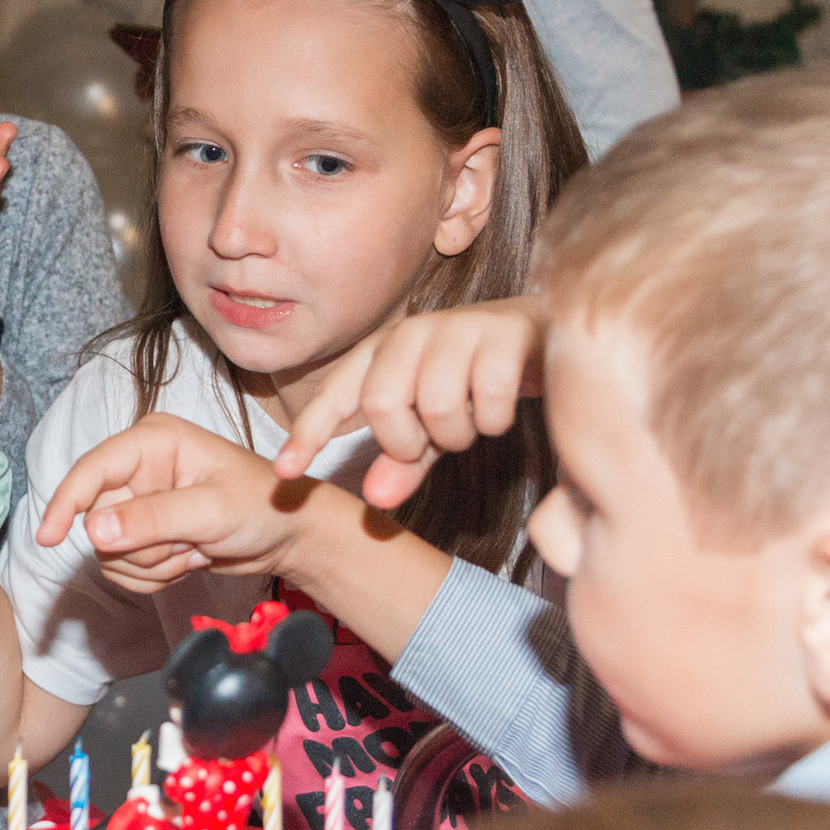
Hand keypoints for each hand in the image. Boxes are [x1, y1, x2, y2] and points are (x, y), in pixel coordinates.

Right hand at [36, 414, 317, 595]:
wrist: (290, 536)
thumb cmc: (263, 506)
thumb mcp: (213, 511)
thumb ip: (154, 518)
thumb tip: (95, 530)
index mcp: (152, 442)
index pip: (91, 471)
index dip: (66, 503)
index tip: (49, 539)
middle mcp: (137, 469)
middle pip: (99, 521)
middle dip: (142, 545)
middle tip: (188, 543)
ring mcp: (138, 503)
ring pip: (109, 550)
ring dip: (152, 564)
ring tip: (195, 550)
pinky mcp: (143, 533)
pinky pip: (123, 567)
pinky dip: (155, 575)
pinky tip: (190, 560)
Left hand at [273, 297, 546, 509]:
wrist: (546, 336)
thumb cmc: (475, 382)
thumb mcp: (433, 425)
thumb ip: (403, 461)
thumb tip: (375, 500)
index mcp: (381, 351)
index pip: (334, 396)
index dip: (308, 434)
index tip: (284, 472)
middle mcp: (411, 333)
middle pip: (382, 405)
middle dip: (408, 442)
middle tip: (433, 441)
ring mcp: (457, 328)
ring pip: (435, 406)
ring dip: (457, 435)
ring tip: (471, 422)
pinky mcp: (503, 335)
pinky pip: (486, 400)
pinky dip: (494, 421)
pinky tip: (500, 410)